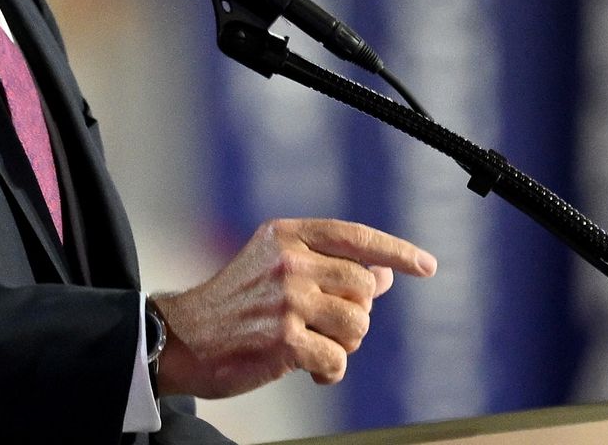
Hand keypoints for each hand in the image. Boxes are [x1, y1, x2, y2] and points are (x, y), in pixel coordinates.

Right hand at [151, 218, 436, 398]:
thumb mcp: (275, 267)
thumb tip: (385, 275)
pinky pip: (338, 360)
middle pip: (365, 287)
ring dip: (343, 344)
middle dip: (355, 313)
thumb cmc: (233, 305)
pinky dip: (329, 372)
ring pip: (358, 325)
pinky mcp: (285, 340)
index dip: (397, 251)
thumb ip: (327, 266)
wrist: (180, 338)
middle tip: (326, 326)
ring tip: (315, 347)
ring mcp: (288, 300)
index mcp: (287, 234)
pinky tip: (307, 371)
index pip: (356, 237)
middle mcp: (289, 261)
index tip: (427, 265)